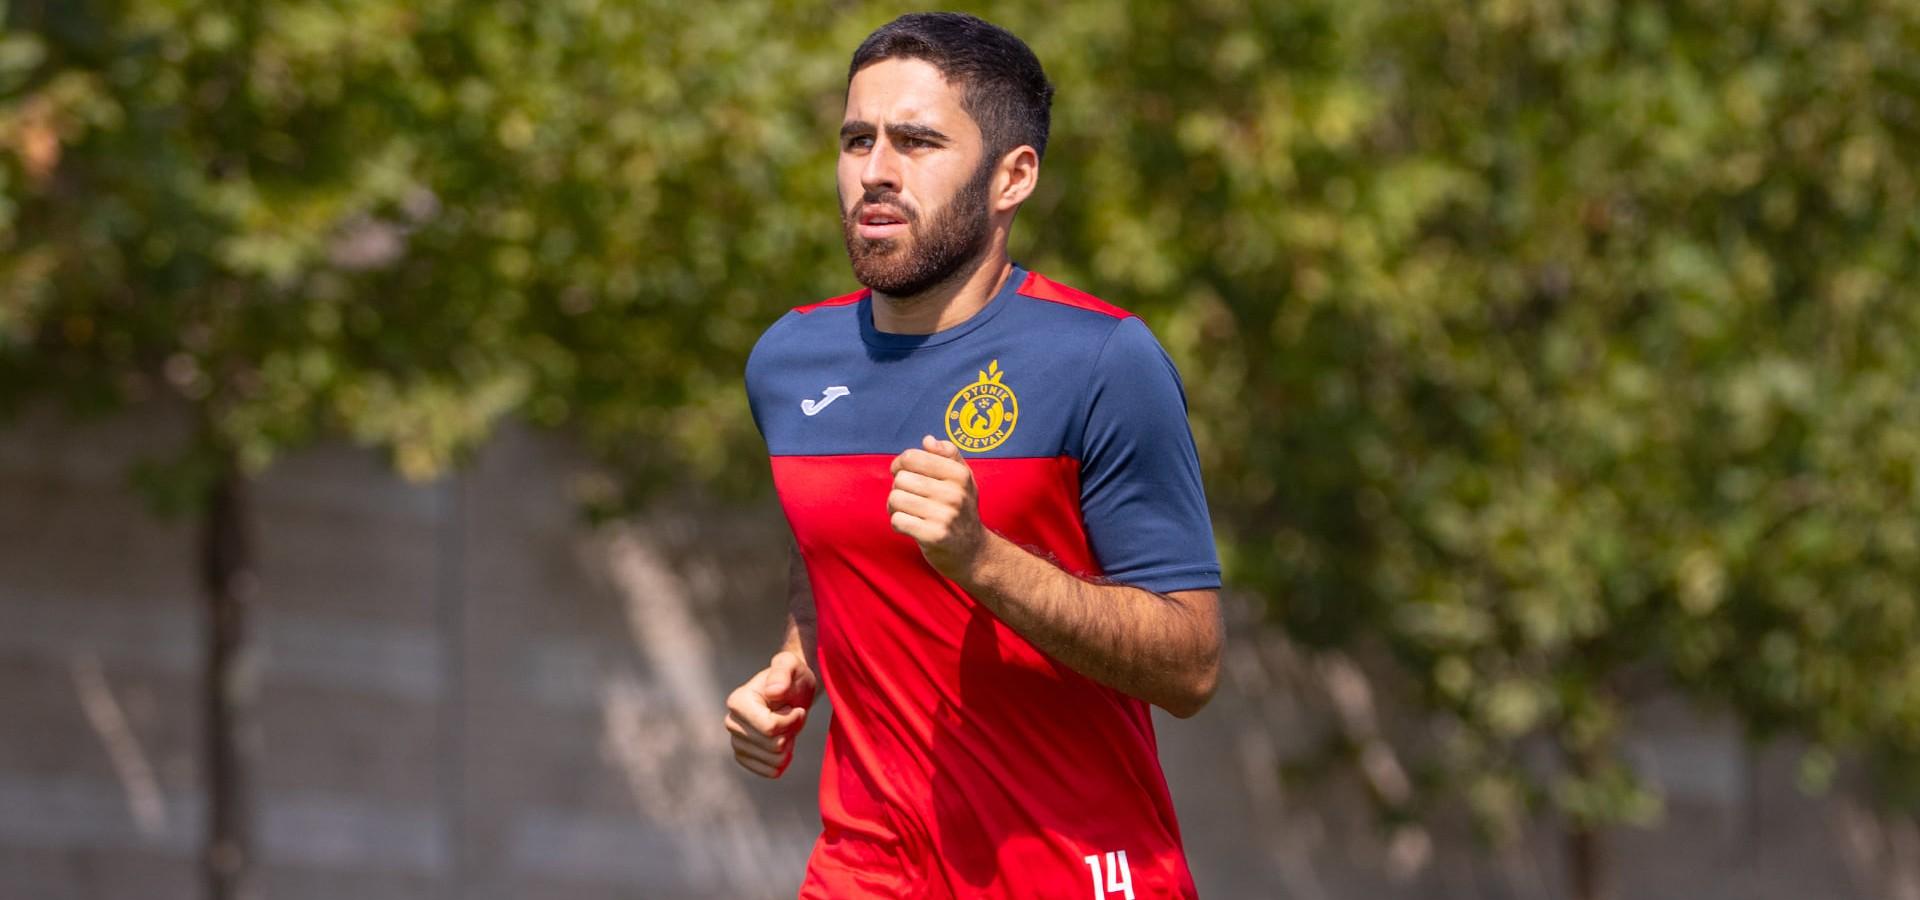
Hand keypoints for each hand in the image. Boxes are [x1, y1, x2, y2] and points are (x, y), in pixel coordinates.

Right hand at [724, 650, 815, 777]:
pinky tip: (784, 742)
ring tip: (786, 726)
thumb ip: (783, 672)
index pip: (770, 728)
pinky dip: (783, 760)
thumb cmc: (792, 676)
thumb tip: (773, 691)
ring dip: (789, 745)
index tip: (795, 707)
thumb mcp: (791, 665)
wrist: (792, 692)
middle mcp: (731, 722)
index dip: (791, 720)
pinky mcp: (745, 757)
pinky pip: (770, 771)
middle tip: (792, 716)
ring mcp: (736, 742)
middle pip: (773, 745)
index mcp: (738, 701)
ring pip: (775, 760)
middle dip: (791, 732)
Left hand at [888, 435, 987, 578]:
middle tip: (910, 499)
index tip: (903, 474)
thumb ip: (949, 454)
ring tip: (909, 512)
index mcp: (959, 474)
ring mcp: (945, 515)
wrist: (974, 553)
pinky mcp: (933, 536)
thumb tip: (928, 440)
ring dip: (895, 507)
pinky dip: (898, 523)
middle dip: (899, 489)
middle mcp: (954, 493)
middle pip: (900, 479)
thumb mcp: (963, 479)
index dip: (900, 464)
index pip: (911, 457)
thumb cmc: (962, 511)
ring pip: (895, 499)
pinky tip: (910, 526)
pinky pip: (897, 520)